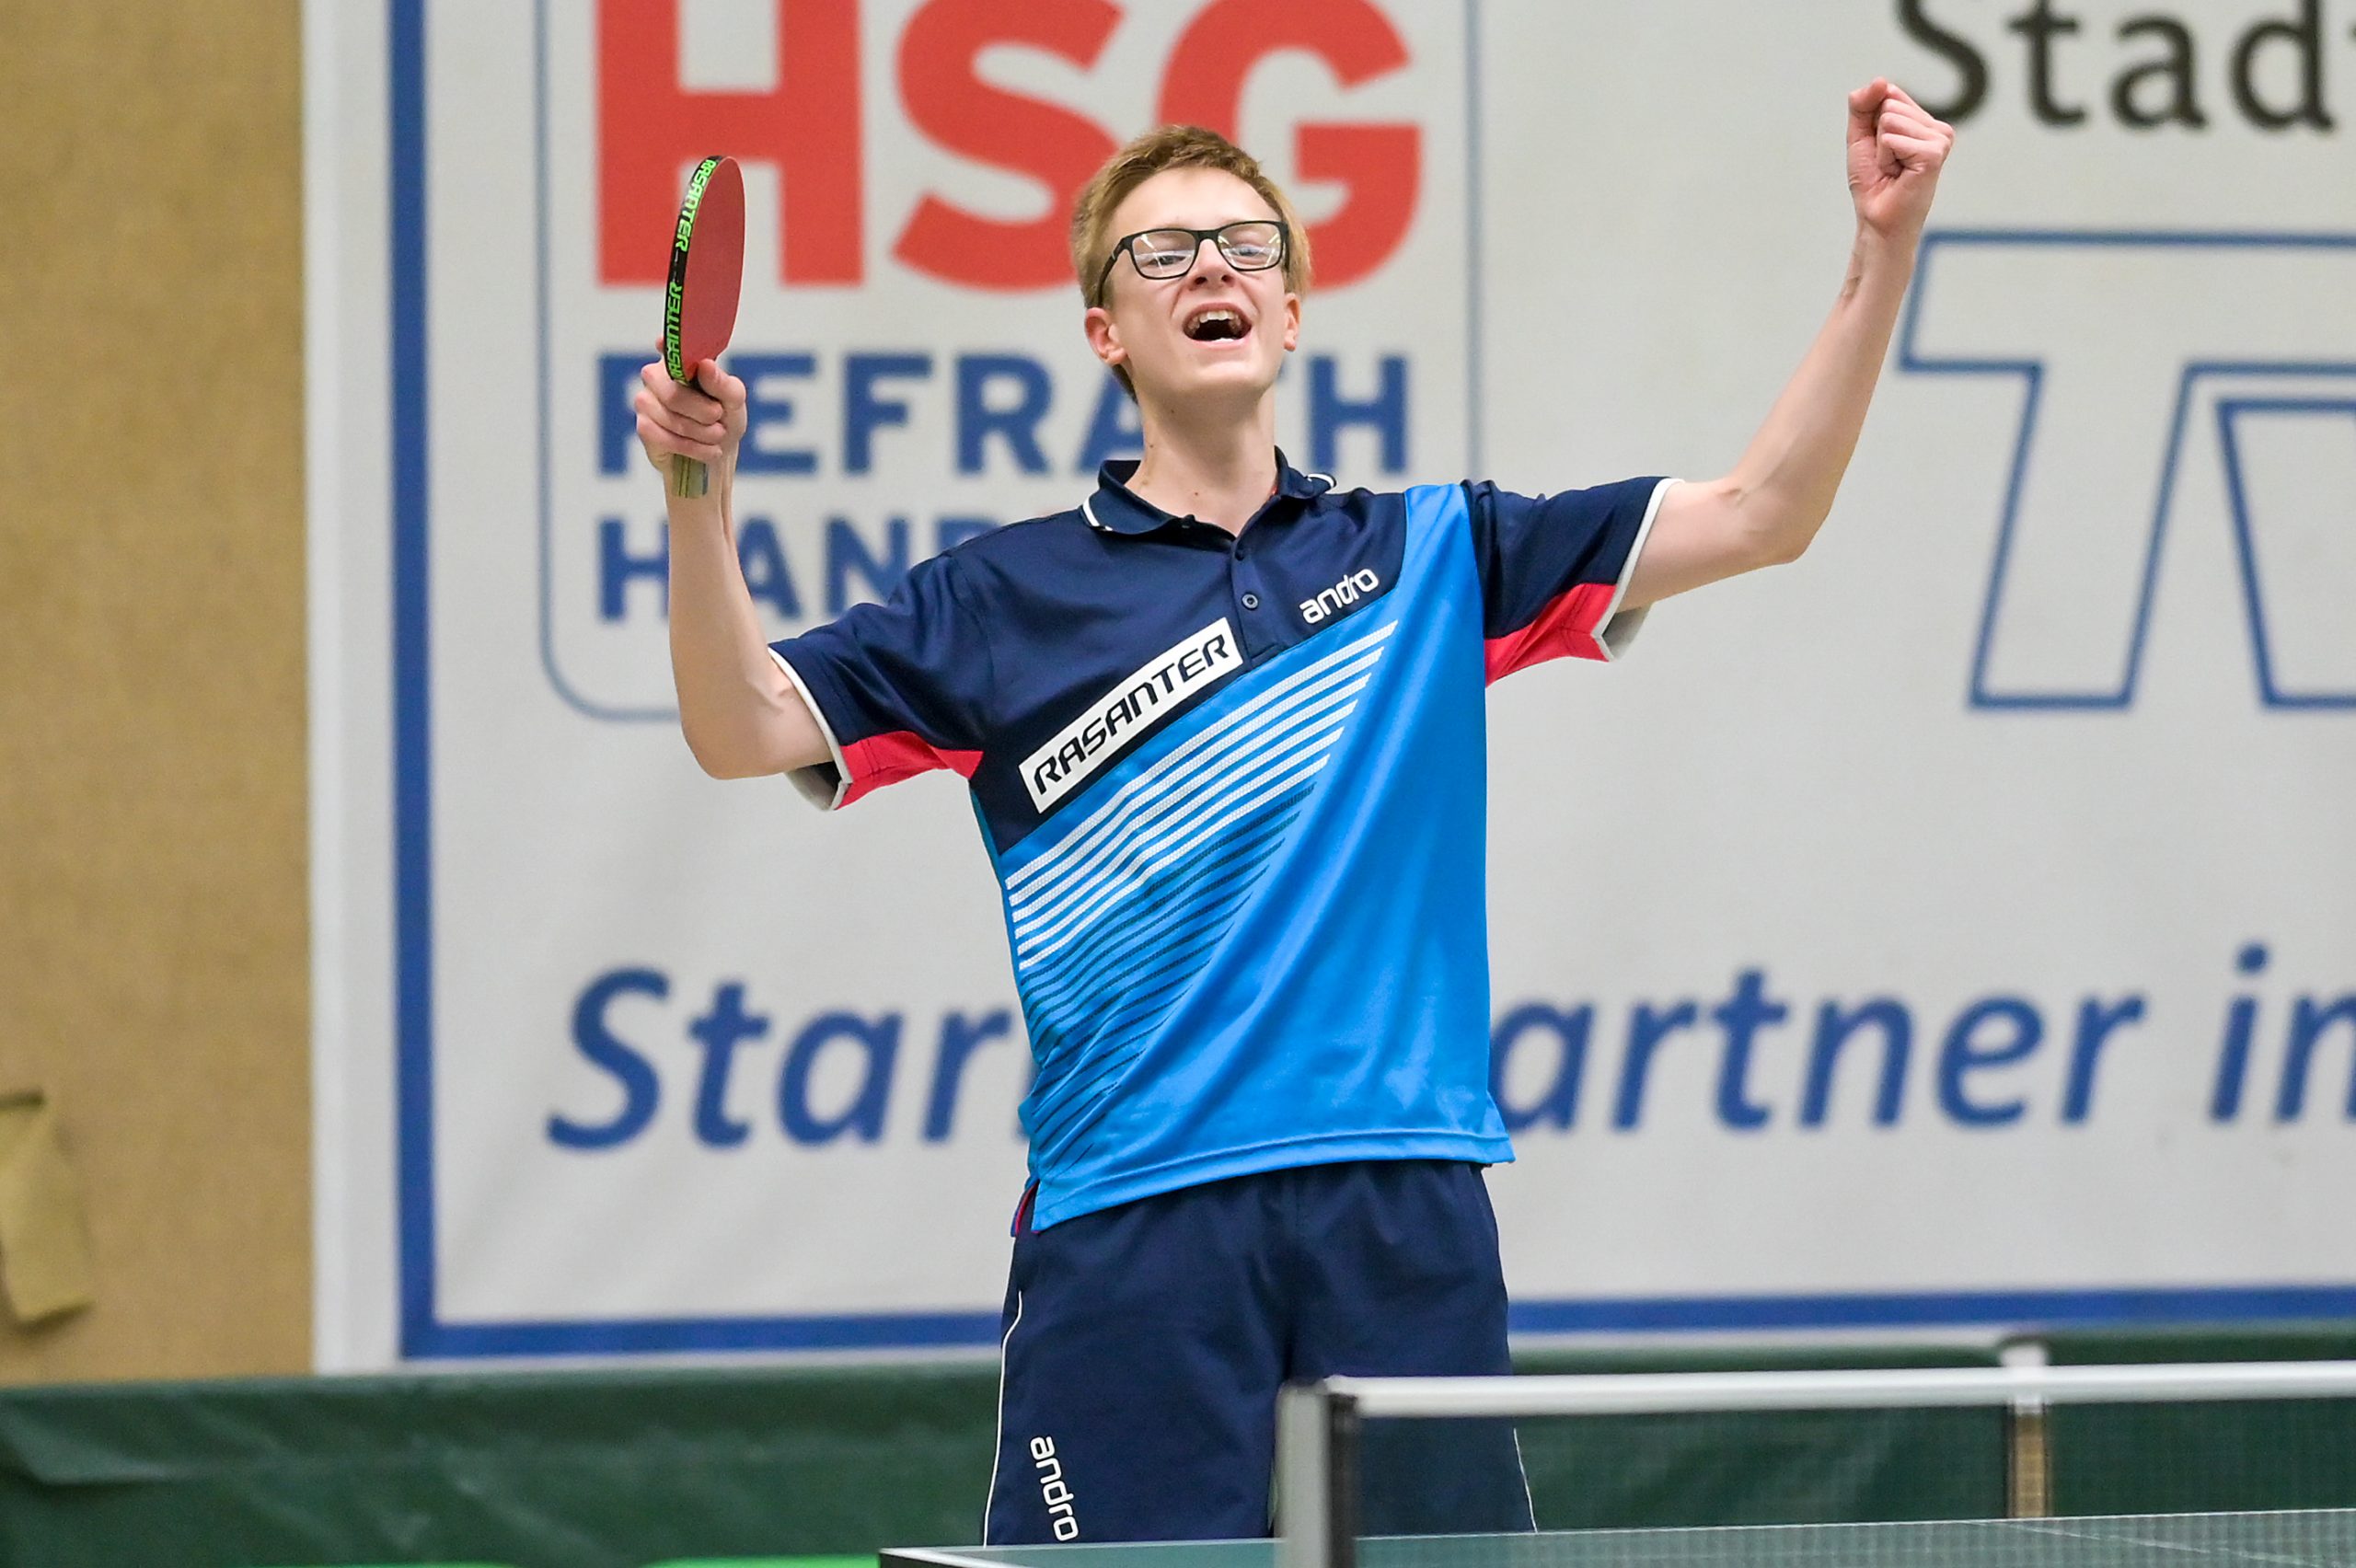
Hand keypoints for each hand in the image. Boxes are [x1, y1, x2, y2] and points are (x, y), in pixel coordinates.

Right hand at [632, 357, 746, 480]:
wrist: (719, 451)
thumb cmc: (724, 417)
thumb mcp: (733, 400)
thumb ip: (722, 382)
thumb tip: (704, 365)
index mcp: (678, 360)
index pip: (666, 345)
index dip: (664, 345)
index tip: (663, 342)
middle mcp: (655, 376)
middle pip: (672, 394)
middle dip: (703, 411)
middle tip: (719, 417)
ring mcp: (646, 401)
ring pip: (670, 419)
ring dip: (702, 433)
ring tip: (717, 435)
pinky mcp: (644, 427)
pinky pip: (664, 438)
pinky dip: (692, 447)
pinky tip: (708, 450)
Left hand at [1846, 79, 1953, 243]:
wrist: (1877, 218)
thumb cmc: (1872, 182)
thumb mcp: (1861, 136)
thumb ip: (1863, 105)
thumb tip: (1881, 81)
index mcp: (1923, 121)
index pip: (1889, 95)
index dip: (1871, 124)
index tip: (1879, 149)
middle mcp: (1936, 127)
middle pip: (1889, 106)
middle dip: (1876, 138)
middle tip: (1886, 164)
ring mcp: (1940, 139)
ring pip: (1890, 120)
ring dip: (1881, 151)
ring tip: (1892, 170)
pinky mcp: (1934, 152)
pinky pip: (1892, 138)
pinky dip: (1885, 158)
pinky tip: (1898, 175)